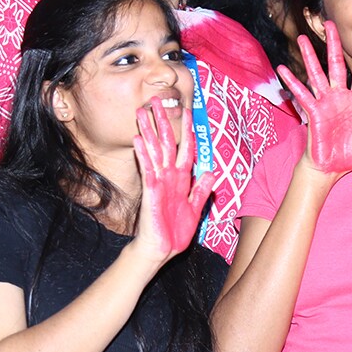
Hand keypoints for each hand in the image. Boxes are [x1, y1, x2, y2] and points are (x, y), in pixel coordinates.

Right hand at [132, 98, 216, 263]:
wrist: (160, 250)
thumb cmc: (175, 231)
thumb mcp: (195, 208)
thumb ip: (202, 189)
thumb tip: (212, 172)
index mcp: (182, 178)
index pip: (186, 149)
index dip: (188, 131)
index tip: (188, 112)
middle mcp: (169, 176)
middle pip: (167, 143)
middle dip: (163, 121)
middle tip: (158, 100)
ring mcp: (159, 181)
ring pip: (155, 150)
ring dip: (149, 130)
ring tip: (142, 111)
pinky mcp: (150, 190)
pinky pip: (148, 169)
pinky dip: (144, 154)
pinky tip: (139, 139)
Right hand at [278, 22, 351, 176]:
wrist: (331, 169)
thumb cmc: (351, 154)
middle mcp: (339, 97)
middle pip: (336, 65)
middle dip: (333, 44)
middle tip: (330, 24)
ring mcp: (325, 103)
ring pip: (317, 74)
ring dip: (309, 56)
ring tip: (303, 38)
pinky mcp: (313, 112)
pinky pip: (302, 94)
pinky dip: (293, 82)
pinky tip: (283, 68)